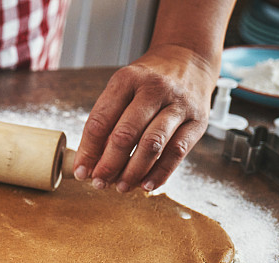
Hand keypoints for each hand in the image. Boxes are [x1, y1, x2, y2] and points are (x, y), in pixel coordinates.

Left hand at [73, 44, 217, 192]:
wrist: (189, 59)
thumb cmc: (148, 81)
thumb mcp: (122, 88)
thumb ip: (107, 121)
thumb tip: (90, 163)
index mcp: (127, 80)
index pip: (100, 121)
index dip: (88, 151)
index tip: (80, 171)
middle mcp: (153, 89)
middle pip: (125, 135)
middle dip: (108, 164)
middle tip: (99, 182)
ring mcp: (178, 104)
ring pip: (152, 145)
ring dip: (133, 172)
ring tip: (120, 187)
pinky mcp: (198, 120)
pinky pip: (177, 152)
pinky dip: (160, 173)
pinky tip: (146, 185)